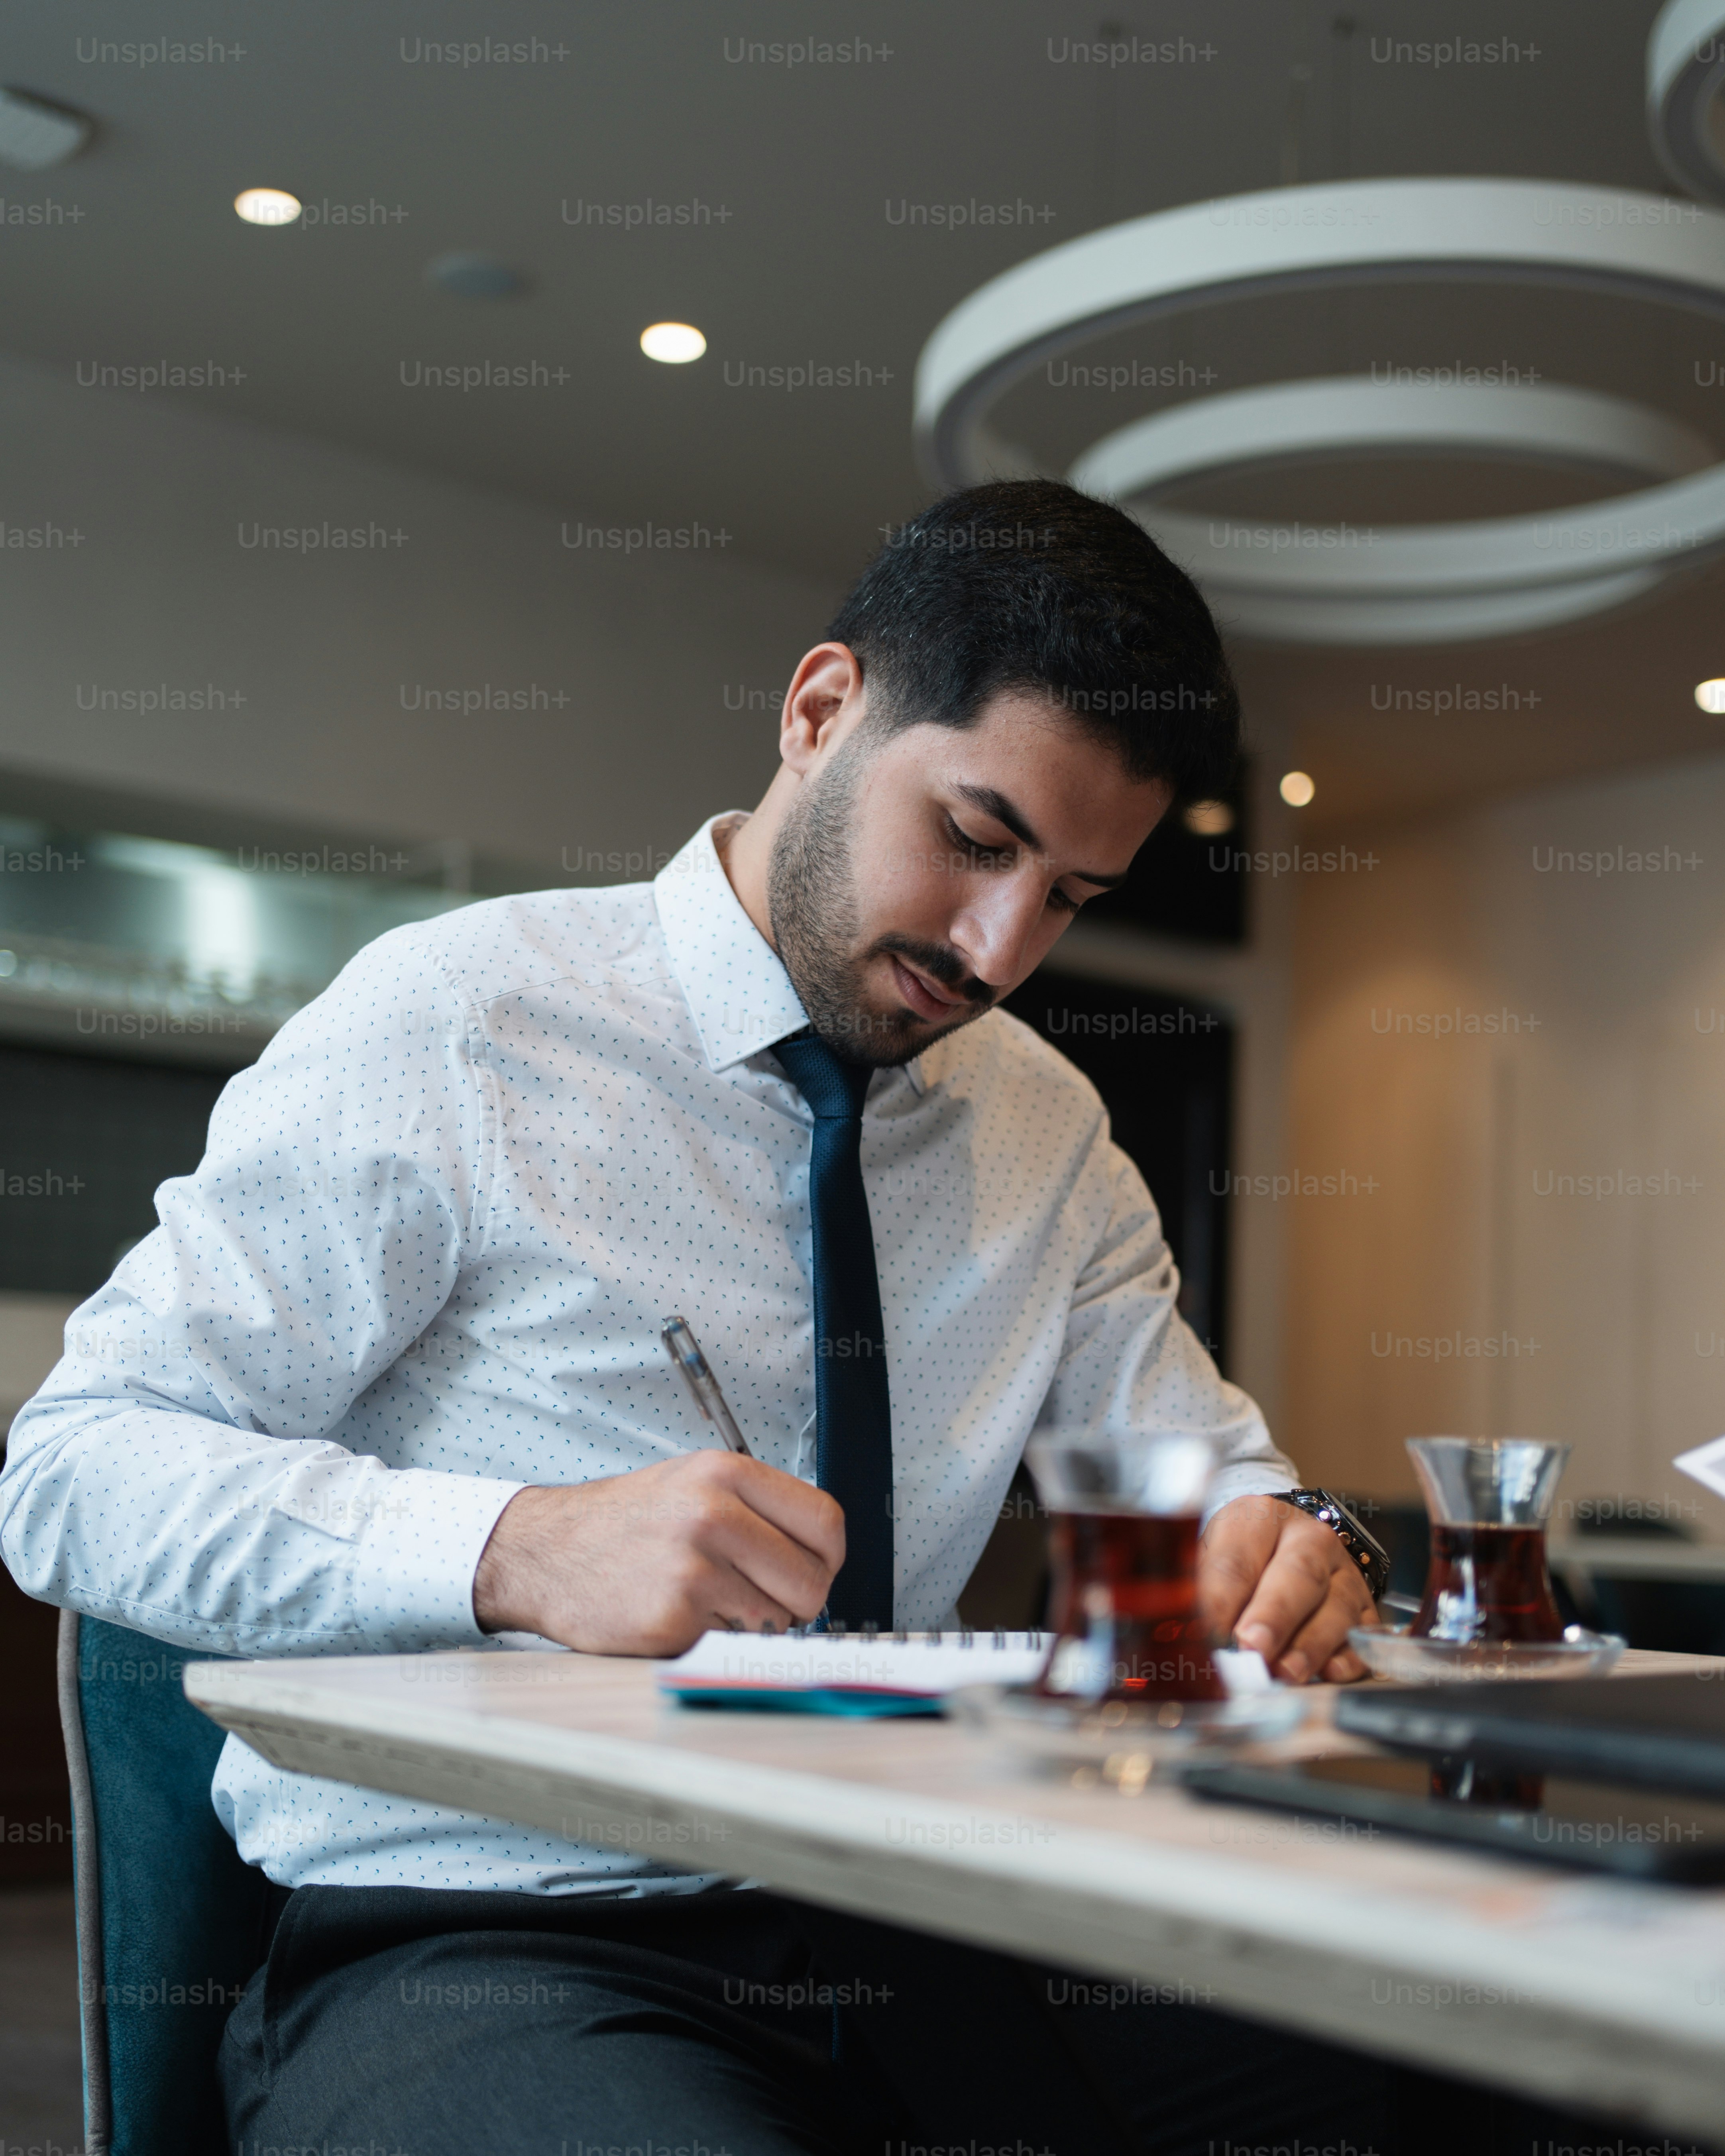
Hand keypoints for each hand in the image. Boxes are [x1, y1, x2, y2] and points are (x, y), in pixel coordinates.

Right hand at [472, 1451, 844, 1656]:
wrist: (545, 1552)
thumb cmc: (624, 1521)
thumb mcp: (693, 1483)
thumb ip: (756, 1508)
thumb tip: (819, 1553)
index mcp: (725, 1474)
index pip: (826, 1522)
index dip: (827, 1557)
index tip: (813, 1568)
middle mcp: (713, 1515)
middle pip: (811, 1582)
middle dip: (795, 1602)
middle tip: (761, 1598)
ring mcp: (692, 1569)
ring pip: (775, 1621)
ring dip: (752, 1624)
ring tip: (708, 1601)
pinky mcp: (673, 1619)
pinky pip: (729, 1645)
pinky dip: (712, 1641)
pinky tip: (678, 1616)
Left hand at [1199, 1493, 1378, 1683]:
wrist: (1282, 1539)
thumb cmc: (1238, 1553)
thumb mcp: (1210, 1555)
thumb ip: (1201, 1592)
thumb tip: (1188, 1641)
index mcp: (1260, 1518)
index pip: (1236, 1561)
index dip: (1220, 1600)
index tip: (1207, 1634)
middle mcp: (1309, 1538)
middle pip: (1297, 1575)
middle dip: (1274, 1616)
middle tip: (1253, 1648)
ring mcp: (1343, 1572)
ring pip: (1336, 1606)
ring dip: (1310, 1644)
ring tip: (1286, 1673)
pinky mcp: (1365, 1605)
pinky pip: (1364, 1633)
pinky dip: (1350, 1656)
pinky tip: (1331, 1673)